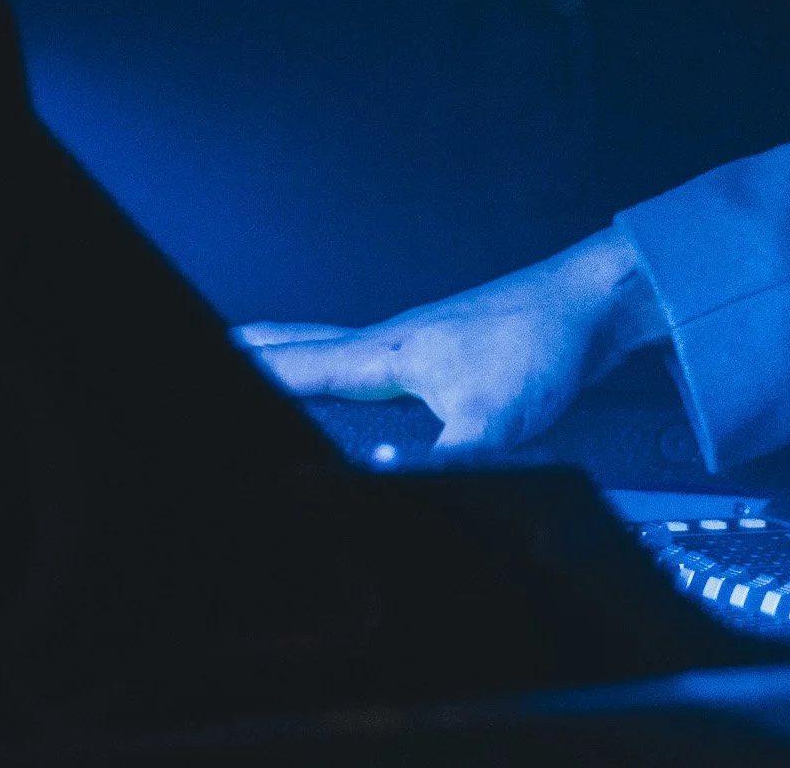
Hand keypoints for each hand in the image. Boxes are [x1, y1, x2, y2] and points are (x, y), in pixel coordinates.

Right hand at [236, 226, 667, 459]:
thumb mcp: (494, 417)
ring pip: (333, 346)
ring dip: (291, 354)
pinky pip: (371, 358)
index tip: (194, 373)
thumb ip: (448, 458)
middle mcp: (389, 339)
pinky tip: (360, 385)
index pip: (289, 367)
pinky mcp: (447, 350)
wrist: (595, 303)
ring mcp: (417, 341)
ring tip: (259, 365)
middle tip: (206, 353)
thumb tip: (397, 487)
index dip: (239, 377)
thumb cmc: (545, 339)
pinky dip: (340, 365)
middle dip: (247, 352)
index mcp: (382, 352)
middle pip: (297, 343)